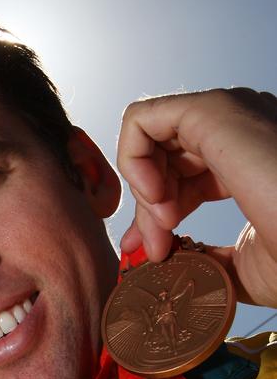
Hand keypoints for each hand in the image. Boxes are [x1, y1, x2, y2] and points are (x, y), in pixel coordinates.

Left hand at [117, 88, 276, 306]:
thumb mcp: (237, 268)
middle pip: (161, 161)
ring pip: (148, 140)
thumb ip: (202, 257)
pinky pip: (140, 119)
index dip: (154, 217)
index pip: (179, 178)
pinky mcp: (212, 110)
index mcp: (246, 163)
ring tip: (165, 225)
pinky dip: (132, 160)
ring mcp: (226, 116)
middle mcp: (237, 133)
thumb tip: (167, 258)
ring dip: (142, 190)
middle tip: (154, 250)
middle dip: (146, 211)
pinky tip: (155, 198)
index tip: (152, 254)